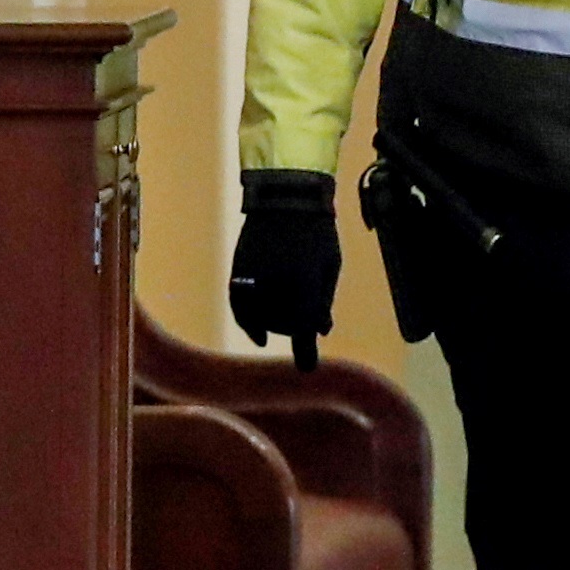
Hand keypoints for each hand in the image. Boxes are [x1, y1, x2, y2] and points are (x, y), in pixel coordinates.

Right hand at [231, 173, 341, 369]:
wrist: (285, 200)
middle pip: (285, 324)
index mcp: (305, 282)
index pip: (304, 326)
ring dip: (278, 324)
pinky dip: (250, 324)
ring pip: (263, 320)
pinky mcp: (239, 275)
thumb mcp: (331, 265)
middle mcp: (276, 285)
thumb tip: (322, 330)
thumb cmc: (317, 232)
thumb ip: (324, 299)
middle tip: (312, 322)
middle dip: (299, 327)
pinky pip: (241, 310)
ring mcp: (255, 280)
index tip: (308, 369)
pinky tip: (259, 335)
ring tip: (291, 315)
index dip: (306, 351)